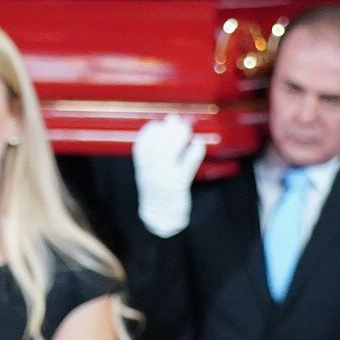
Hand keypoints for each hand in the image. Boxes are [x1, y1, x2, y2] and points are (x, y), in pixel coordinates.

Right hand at [131, 113, 208, 238]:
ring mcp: (166, 178)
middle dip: (167, 129)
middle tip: (174, 120)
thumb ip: (151, 160)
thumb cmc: (157, 196)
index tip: (156, 124)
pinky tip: (197, 143)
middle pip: (158, 144)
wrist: (162, 220)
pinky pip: (189, 163)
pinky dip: (194, 151)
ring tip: (185, 127)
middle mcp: (152, 174)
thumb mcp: (147, 178)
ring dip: (180, 135)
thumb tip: (162, 135)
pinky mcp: (180, 183)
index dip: (149, 132)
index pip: (141, 147)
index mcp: (143, 171)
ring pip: (172, 151)